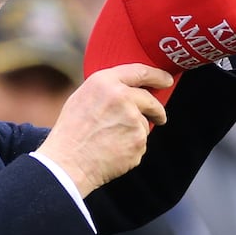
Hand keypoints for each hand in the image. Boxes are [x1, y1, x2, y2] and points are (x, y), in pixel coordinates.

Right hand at [35, 63, 172, 197]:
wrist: (68, 162)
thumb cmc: (71, 132)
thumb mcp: (82, 98)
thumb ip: (107, 90)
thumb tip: (129, 91)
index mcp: (105, 82)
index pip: (140, 72)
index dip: (157, 76)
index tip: (167, 80)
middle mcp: (122, 97)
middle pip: (150, 100)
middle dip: (157, 110)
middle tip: (158, 117)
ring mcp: (133, 119)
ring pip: (144, 124)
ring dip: (135, 132)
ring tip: (110, 141)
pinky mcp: (139, 141)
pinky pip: (140, 143)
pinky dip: (131, 148)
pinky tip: (113, 151)